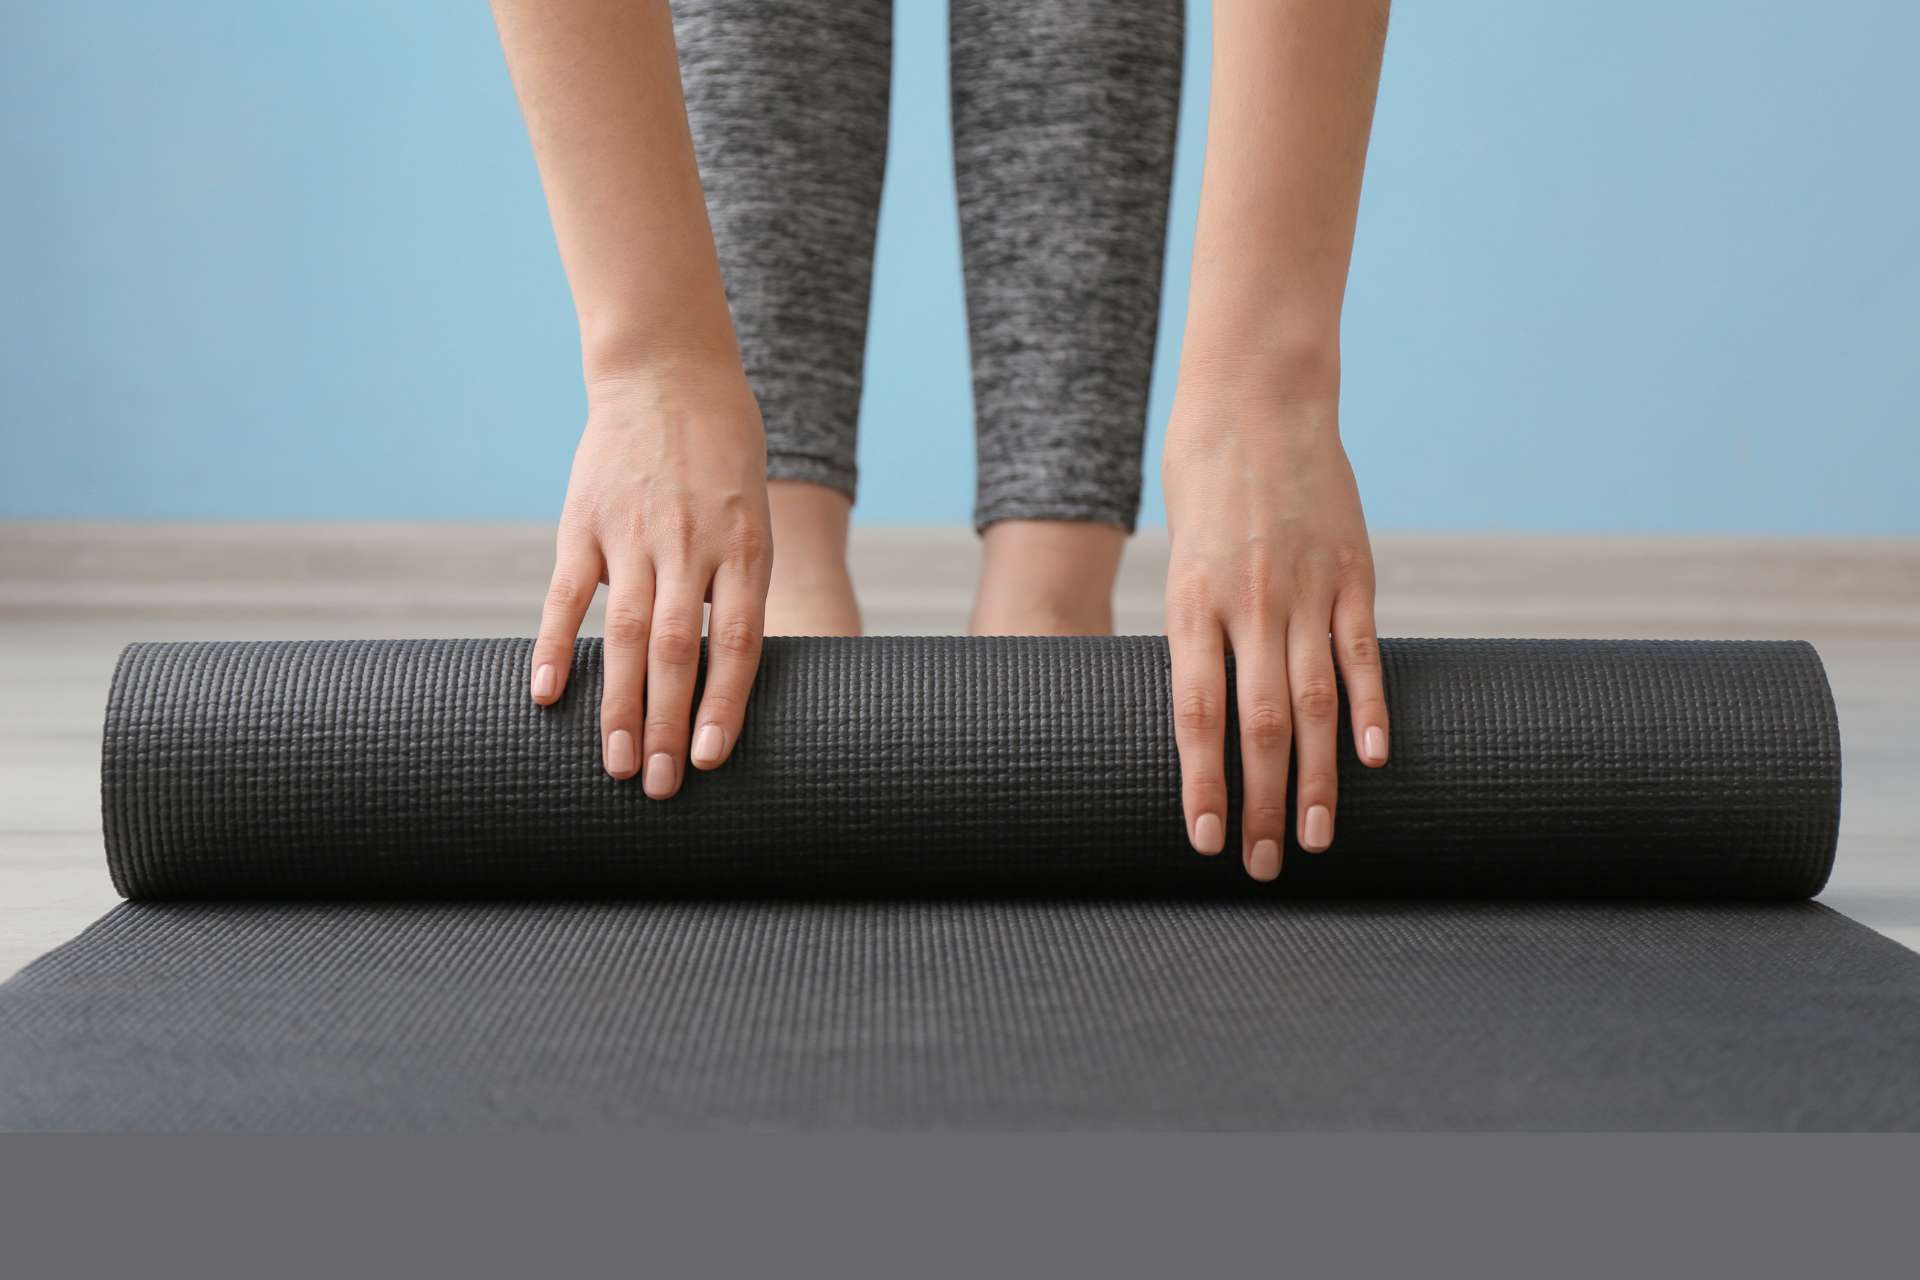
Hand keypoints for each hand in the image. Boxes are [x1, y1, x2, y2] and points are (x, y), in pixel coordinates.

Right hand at [529, 363, 772, 795]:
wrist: (668, 374)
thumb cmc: (723, 457)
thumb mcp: (752, 516)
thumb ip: (737, 588)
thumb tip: (727, 673)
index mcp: (743, 547)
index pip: (735, 642)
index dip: (723, 705)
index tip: (709, 759)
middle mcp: (689, 544)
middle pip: (677, 651)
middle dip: (668, 725)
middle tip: (660, 788)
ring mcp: (633, 533)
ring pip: (625, 635)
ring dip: (619, 705)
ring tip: (617, 764)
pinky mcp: (584, 522)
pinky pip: (567, 594)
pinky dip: (557, 647)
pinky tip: (548, 696)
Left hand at [1162, 380, 1388, 880]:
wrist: (1256, 398)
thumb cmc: (1204, 482)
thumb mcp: (1183, 559)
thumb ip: (1201, 630)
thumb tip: (1209, 710)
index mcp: (1193, 604)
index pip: (1197, 715)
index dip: (1203, 783)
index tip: (1205, 840)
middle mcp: (1249, 603)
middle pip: (1258, 725)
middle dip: (1259, 803)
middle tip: (1260, 866)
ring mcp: (1306, 588)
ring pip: (1313, 703)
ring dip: (1314, 779)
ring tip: (1313, 840)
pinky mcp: (1354, 572)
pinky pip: (1362, 653)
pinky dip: (1371, 710)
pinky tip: (1373, 761)